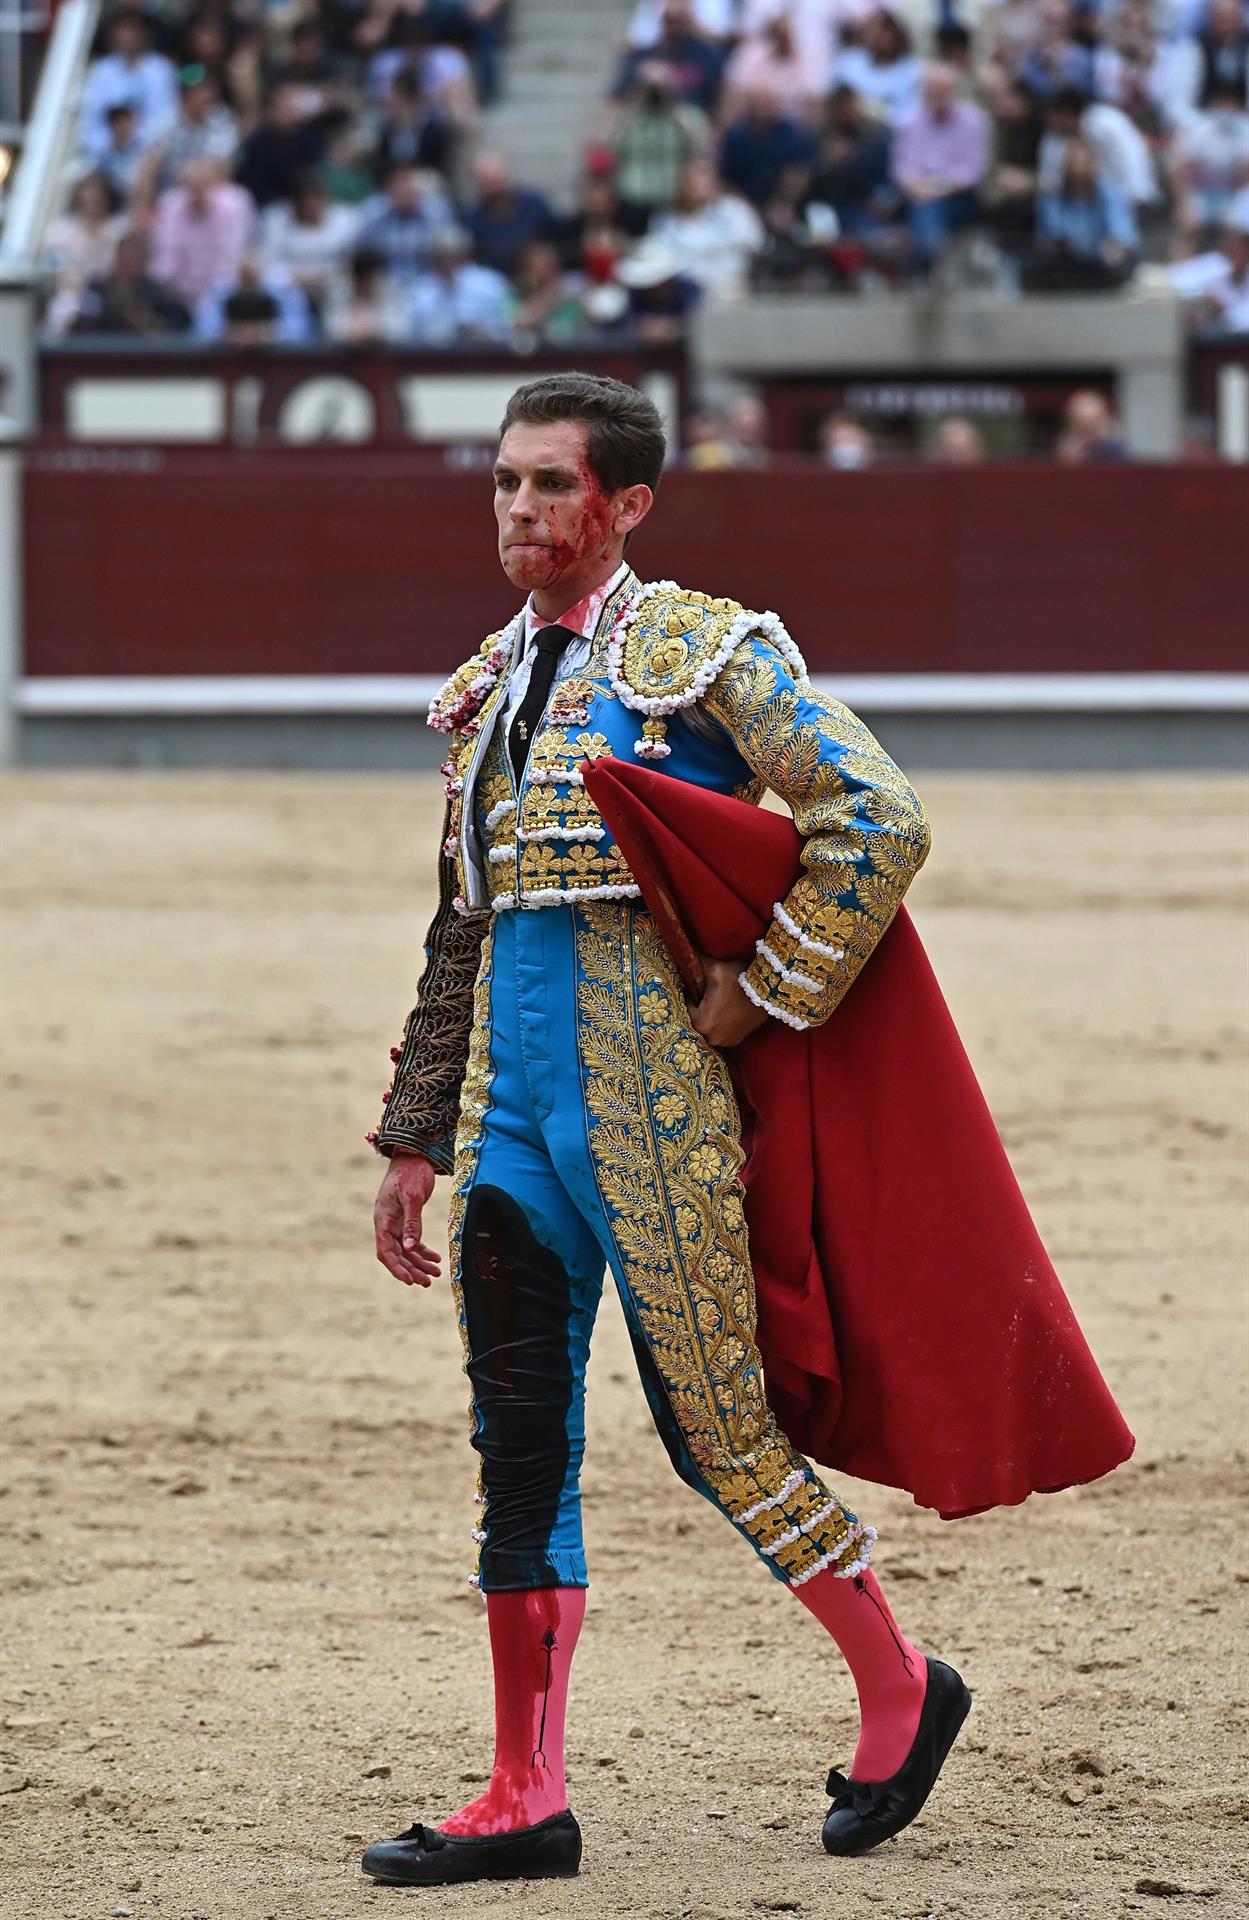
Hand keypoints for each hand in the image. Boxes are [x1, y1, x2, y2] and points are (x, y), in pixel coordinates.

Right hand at [374, 1152, 441, 1288]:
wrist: (413, 1155)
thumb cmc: (412, 1172)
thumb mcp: (413, 1197)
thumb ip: (412, 1222)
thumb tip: (409, 1248)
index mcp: (383, 1219)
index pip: (385, 1251)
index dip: (397, 1268)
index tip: (411, 1281)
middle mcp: (387, 1223)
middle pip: (396, 1254)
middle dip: (411, 1269)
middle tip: (428, 1282)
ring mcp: (395, 1221)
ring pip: (405, 1249)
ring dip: (419, 1263)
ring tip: (435, 1274)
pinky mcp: (405, 1218)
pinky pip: (411, 1240)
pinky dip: (422, 1250)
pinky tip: (435, 1258)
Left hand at [689, 956, 768, 1049]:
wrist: (769, 991)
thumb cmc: (740, 980)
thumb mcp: (715, 969)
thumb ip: (696, 962)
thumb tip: (683, 947)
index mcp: (701, 1023)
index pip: (687, 1007)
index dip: (691, 993)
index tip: (698, 984)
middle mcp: (711, 1038)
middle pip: (698, 1018)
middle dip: (701, 1006)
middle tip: (709, 991)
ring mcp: (725, 1042)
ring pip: (710, 1025)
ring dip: (712, 1015)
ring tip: (720, 1000)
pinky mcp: (736, 1041)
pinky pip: (722, 1031)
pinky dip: (722, 1022)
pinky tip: (728, 1009)